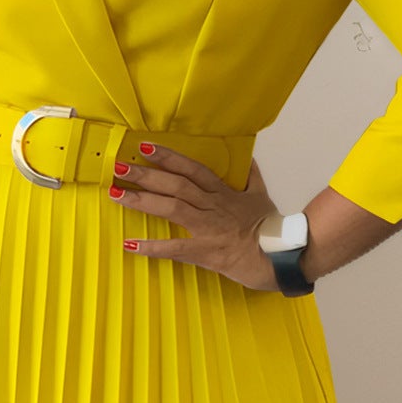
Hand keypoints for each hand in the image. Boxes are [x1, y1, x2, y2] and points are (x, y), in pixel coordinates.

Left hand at [110, 148, 282, 292]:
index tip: (145, 147)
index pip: (192, 168)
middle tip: (118, 166)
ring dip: (142, 200)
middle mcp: (213, 205)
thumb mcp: (262, 197)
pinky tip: (131, 245)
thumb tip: (249, 159)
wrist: (285, 256)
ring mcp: (209, 228)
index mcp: (223, 192)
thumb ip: (252, 177)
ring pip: (172, 208)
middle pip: (175, 184)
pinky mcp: (208, 252)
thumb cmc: (272, 229)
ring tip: (116, 193)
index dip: (168, 157)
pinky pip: (176, 248)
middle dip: (146, 174)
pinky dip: (152, 247)